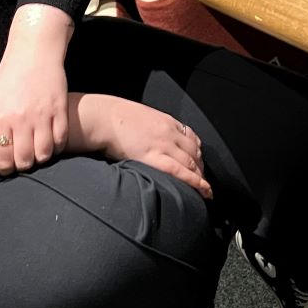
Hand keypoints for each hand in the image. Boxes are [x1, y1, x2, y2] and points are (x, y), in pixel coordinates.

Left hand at [0, 6, 73, 174]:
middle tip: (22, 160)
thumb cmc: (9, 76)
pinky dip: (57, 148)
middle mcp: (22, 118)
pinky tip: (51, 143)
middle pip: (24, 159)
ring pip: (44, 153)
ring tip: (36, 152)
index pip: (3, 157)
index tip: (7, 166)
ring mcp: (43, 114)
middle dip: (22, 165)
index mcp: (1, 117)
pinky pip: (61, 140)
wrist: (34, 51)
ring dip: (40, 158)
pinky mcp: (60, 109)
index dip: (5, 168)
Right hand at [69, 93, 211, 199]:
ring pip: (191, 163)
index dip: (198, 153)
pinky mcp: (153, 157)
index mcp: (166, 120)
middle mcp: (169, 132)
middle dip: (201, 167)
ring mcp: (163, 144)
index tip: (199, 162)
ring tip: (204, 190)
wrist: (103, 117)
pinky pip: (180, 171)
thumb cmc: (115, 118)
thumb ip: (153, 128)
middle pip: (194, 152)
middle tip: (203, 180)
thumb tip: (154, 140)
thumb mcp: (142, 117)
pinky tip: (203, 190)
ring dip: (201, 177)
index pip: (191, 137)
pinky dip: (195, 182)